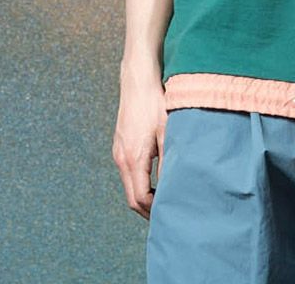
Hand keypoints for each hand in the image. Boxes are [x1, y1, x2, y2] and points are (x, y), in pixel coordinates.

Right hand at [112, 65, 167, 219]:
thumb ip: (170, 161)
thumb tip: (176, 186)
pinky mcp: (120, 145)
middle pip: (132, 197)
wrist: (138, 80)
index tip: (171, 212)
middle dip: (148, 209)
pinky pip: (128, 172)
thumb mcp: (168, 132)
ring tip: (164, 198)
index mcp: (133, 159)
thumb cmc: (155, 103)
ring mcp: (118, 152)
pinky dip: (140, 181)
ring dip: (144, 195)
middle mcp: (121, 159)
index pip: (140, 199)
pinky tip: (155, 178)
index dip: (155, 211)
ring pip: (129, 185)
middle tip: (168, 213)